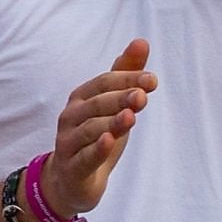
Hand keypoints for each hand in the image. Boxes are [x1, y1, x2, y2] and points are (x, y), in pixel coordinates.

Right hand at [38, 39, 156, 219]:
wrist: (73, 181)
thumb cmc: (95, 137)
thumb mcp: (113, 105)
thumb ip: (125, 74)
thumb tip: (142, 41)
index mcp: (81, 98)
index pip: (104, 83)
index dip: (127, 79)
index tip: (152, 81)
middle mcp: (70, 117)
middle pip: (97, 103)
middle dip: (120, 98)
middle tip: (143, 95)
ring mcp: (68, 143)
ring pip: (90, 129)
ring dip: (111, 122)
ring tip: (130, 116)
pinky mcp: (73, 168)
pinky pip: (85, 157)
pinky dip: (97, 148)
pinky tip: (109, 141)